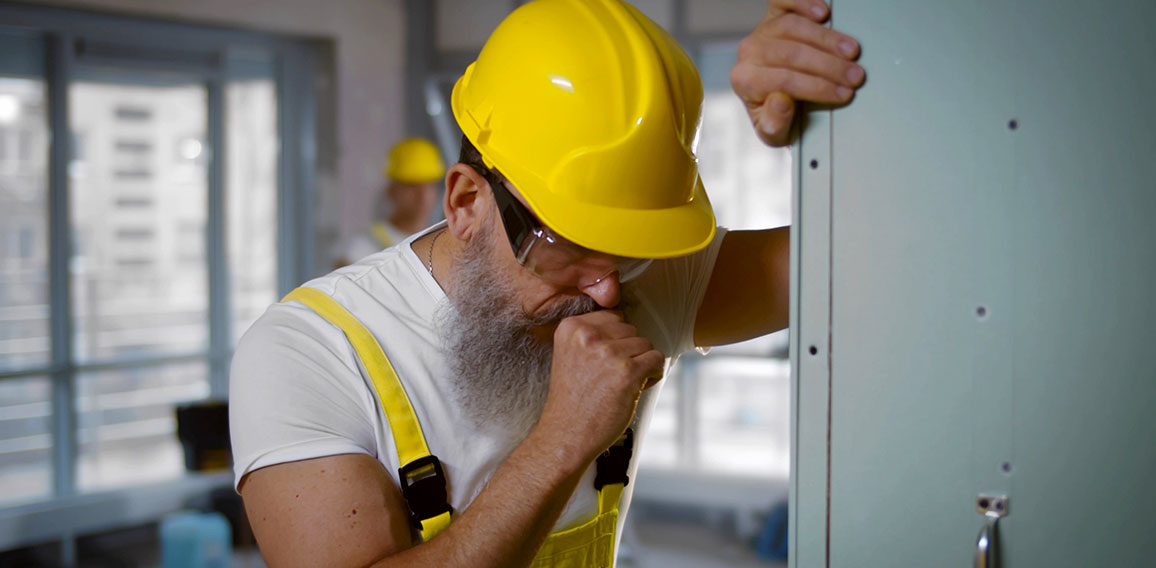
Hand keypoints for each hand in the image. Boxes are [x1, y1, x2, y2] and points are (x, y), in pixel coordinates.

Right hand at [536, 310, 664, 461]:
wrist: (567, 434)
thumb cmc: (573, 400)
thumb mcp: (570, 354)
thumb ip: (593, 335)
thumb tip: (629, 325)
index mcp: (571, 327)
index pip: (613, 316)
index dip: (615, 340)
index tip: (604, 362)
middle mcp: (588, 335)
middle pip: (631, 329)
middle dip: (629, 352)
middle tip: (611, 377)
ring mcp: (608, 353)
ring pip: (646, 344)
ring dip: (641, 364)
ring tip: (620, 385)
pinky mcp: (628, 372)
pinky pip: (657, 359)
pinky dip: (653, 374)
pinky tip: (635, 388)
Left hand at [730, 0, 864, 146]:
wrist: (774, 95)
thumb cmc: (776, 114)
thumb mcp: (775, 133)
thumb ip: (775, 123)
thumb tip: (781, 100)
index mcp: (745, 80)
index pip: (783, 81)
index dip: (817, 87)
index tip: (843, 94)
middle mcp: (749, 52)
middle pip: (790, 53)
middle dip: (828, 65)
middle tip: (855, 75)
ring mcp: (762, 31)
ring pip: (793, 27)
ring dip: (826, 38)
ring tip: (852, 51)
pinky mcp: (774, 14)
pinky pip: (784, 2)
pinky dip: (803, 3)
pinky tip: (823, 12)